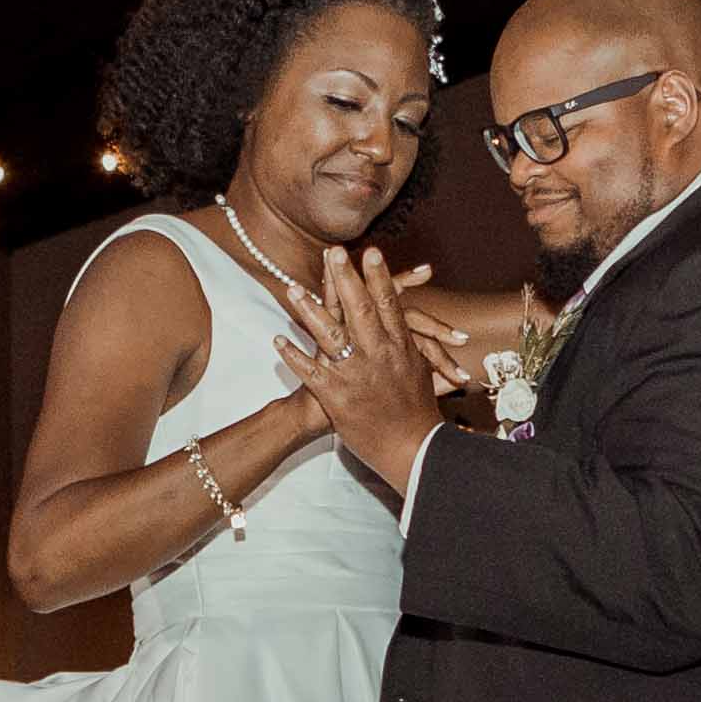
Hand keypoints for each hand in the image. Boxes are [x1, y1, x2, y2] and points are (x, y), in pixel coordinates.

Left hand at [276, 241, 450, 492]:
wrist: (414, 449)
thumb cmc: (420, 415)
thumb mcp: (423, 376)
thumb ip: (418, 351)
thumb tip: (418, 336)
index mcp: (401, 347)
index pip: (389, 304)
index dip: (379, 277)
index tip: (370, 252)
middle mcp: (379, 355)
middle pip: (359, 309)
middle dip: (345, 278)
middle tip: (333, 252)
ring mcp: (357, 374)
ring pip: (331, 335)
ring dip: (310, 310)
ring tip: (292, 290)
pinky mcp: (338, 395)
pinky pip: (310, 371)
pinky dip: (293, 355)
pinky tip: (277, 340)